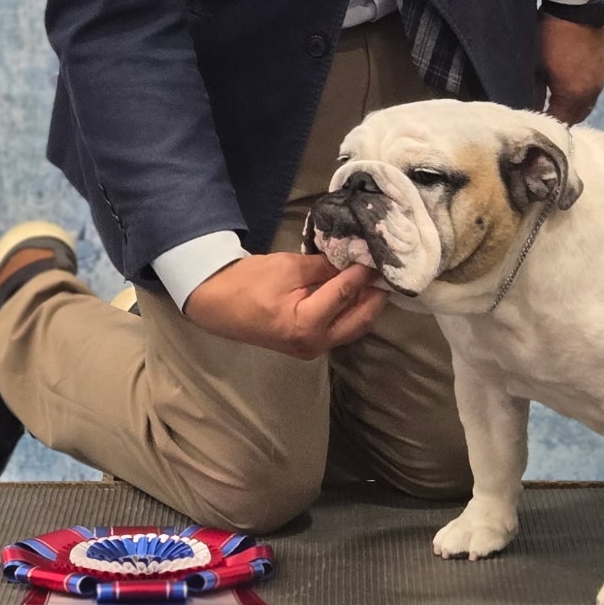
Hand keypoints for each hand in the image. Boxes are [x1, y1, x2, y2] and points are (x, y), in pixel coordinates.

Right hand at [183, 252, 385, 356]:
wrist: (215, 304)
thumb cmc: (247, 283)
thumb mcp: (288, 268)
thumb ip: (324, 267)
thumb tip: (352, 260)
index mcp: (306, 324)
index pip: (346, 294)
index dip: (364, 272)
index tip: (379, 255)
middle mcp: (314, 343)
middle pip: (360, 320)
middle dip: (377, 295)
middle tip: (387, 271)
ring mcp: (312, 348)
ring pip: (353, 327)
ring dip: (366, 305)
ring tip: (375, 279)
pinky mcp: (308, 345)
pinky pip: (340, 329)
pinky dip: (351, 311)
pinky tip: (356, 292)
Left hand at [535, 15, 603, 123]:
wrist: (578, 6)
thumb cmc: (551, 35)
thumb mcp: (536, 66)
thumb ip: (534, 92)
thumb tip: (531, 108)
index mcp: (573, 95)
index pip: (559, 123)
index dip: (545, 127)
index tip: (532, 124)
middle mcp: (591, 93)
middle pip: (574, 119)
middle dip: (558, 120)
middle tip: (541, 116)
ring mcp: (599, 82)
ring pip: (585, 107)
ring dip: (570, 109)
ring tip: (553, 104)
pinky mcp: (602, 70)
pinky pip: (591, 94)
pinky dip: (579, 97)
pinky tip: (566, 89)